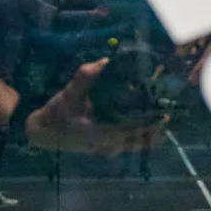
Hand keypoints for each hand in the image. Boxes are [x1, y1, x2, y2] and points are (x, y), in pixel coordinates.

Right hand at [24, 59, 166, 155]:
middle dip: (155, 128)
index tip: (164, 114)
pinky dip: (140, 135)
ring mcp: (107, 148)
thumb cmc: (55, 115)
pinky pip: (130, 144)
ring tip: (162, 117)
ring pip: (137, 145)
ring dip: (150, 132)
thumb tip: (104, 62)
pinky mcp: (106, 146)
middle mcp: (107, 145)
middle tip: (168, 111)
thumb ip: (85, 78)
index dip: (151, 125)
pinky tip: (147, 121)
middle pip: (140, 141)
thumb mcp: (68, 94)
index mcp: (100, 134)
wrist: (43, 133)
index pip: (133, 133)